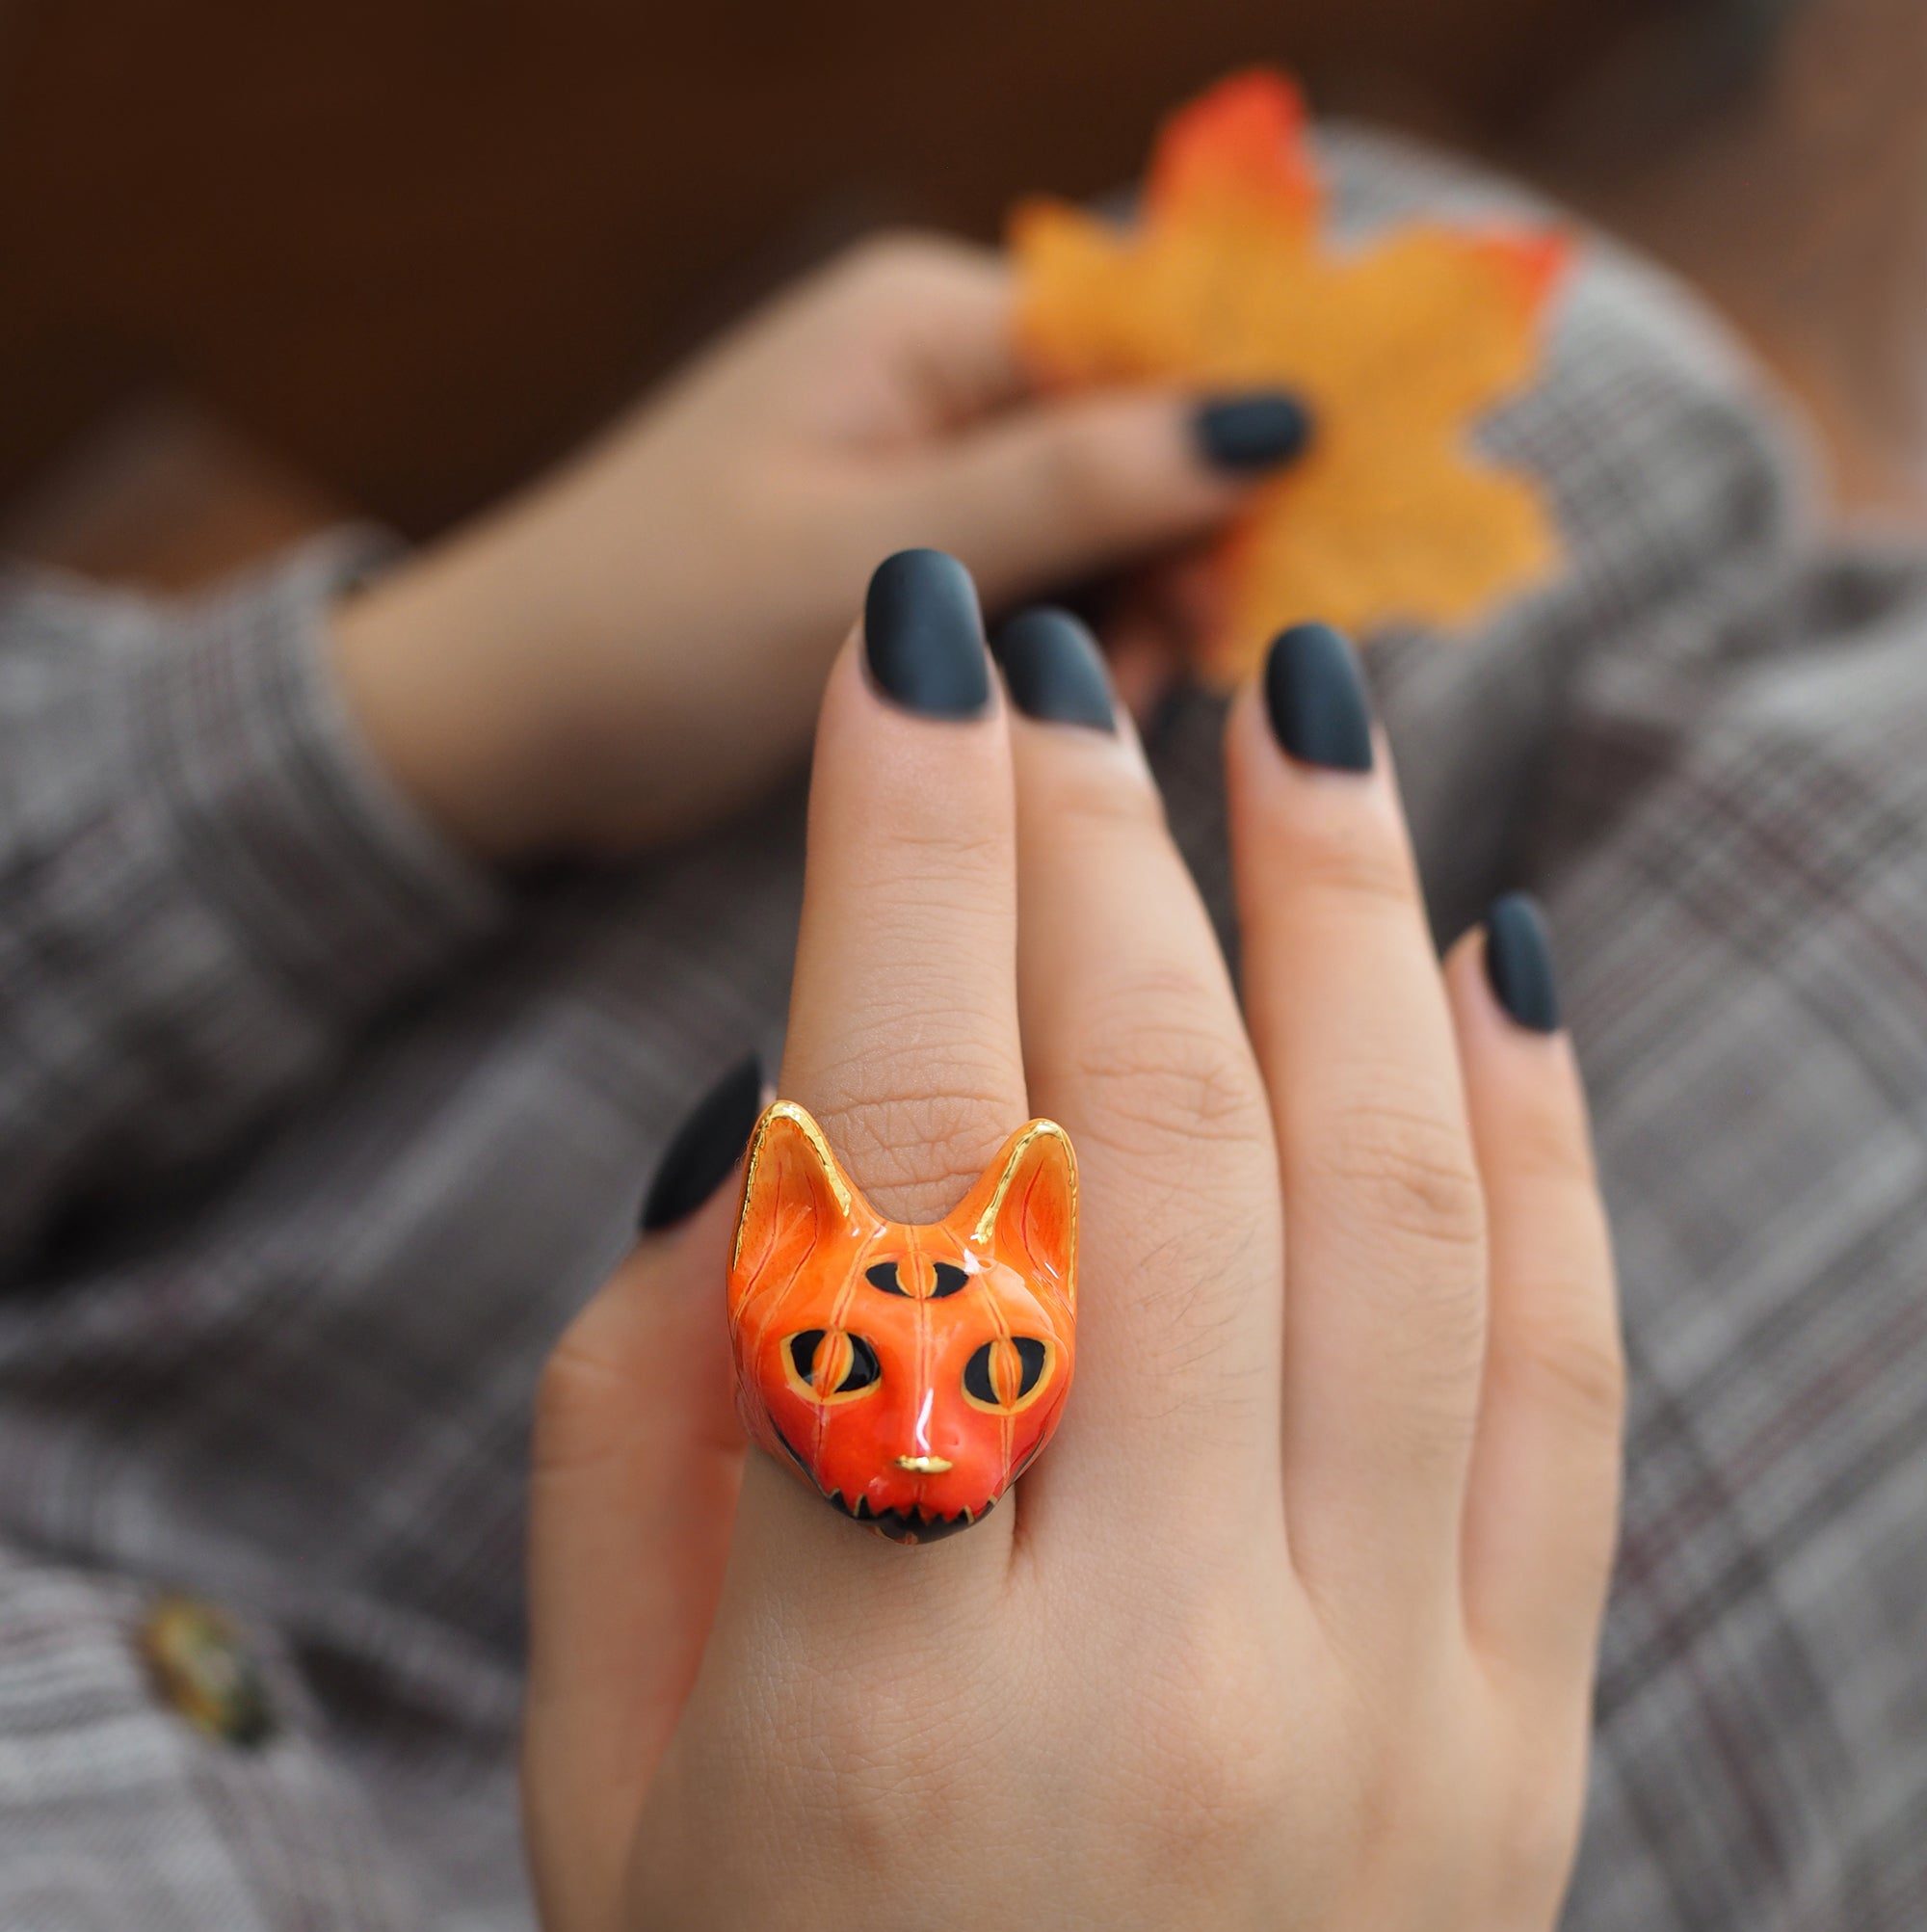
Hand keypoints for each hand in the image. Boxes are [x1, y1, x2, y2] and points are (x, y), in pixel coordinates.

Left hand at [330, 235, 1304, 862]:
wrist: (500, 728)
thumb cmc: (654, 627)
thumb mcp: (878, 557)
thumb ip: (1076, 485)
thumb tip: (1274, 415)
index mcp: (927, 321)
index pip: (1154, 336)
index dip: (1249, 436)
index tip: (1316, 552)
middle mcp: (937, 371)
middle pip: (1145, 433)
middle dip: (1190, 548)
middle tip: (1184, 671)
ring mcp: (920, 466)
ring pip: (1104, 523)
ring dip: (1131, 616)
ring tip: (1101, 714)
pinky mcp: (901, 560)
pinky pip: (1039, 584)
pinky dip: (1067, 650)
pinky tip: (1056, 721)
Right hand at [523, 565, 1622, 1931]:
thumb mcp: (600, 1794)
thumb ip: (651, 1428)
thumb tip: (784, 1103)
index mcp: (868, 1711)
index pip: (904, 1164)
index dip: (906, 859)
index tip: (917, 659)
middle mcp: (1163, 1698)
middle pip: (1167, 1143)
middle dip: (1111, 844)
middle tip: (1074, 662)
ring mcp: (1396, 1740)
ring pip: (1405, 1214)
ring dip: (1353, 923)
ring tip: (1307, 716)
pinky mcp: (1530, 1781)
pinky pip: (1560, 1385)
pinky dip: (1536, 1145)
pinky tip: (1493, 970)